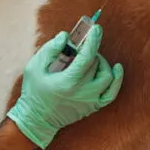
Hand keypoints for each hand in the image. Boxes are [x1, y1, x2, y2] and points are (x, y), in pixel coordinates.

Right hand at [7, 24, 124, 148]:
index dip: (93, 40)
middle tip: (81, 47)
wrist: (36, 120)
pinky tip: (116, 68)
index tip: (96, 28)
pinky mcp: (93, 107)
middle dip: (90, 51)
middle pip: (96, 64)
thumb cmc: (33, 92)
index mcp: (68, 82)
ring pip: (107, 76)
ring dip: (101, 63)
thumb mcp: (34, 67)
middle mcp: (83, 92)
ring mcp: (90, 101)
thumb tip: (66, 36)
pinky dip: (116, 80)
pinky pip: (111, 93)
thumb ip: (50, 49)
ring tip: (90, 59)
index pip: (87, 56)